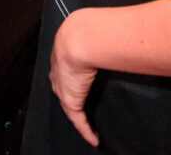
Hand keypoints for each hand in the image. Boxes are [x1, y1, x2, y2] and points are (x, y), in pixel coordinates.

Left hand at [50, 14, 99, 146]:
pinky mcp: (71, 101)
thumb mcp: (88, 35)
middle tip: (85, 106)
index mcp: (61, 56)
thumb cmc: (85, 32)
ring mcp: (63, 88)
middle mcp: (58, 74)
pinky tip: (94, 138)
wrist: (78, 39)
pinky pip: (79, 121)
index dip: (71, 79)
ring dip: (79, 116)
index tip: (79, 84)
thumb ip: (97, 38)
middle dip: (73, 98)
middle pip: (64, 90)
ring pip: (70, 107)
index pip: (64, 72)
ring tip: (89, 124)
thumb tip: (112, 34)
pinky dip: (87, 130)